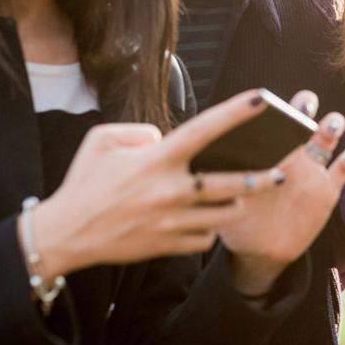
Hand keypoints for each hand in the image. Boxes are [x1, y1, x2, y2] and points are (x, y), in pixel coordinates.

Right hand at [29, 90, 281, 277]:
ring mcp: (171, 221)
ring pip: (224, 214)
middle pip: (231, 183)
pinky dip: (209, 229)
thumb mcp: (101, 141)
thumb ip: (139, 131)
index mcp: (156, 160)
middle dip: (261, 178)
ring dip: (237, 204)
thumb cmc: (84, 183)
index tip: (263, 99)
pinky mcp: (168, 245)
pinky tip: (206, 221)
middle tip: (280, 173)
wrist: (65, 235)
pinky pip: (205, 238)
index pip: (204, 129)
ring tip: (243, 196)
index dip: (236, 112)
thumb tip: (165, 139)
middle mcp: (169, 190)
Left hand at [219, 90, 344, 295]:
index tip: (268, 103)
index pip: (271, 117)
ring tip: (330, 126)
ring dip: (332, 126)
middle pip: (303, 116)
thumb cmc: (236, 216)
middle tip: (303, 107)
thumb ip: (220, 177)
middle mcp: (290, 151)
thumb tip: (202, 161)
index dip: (273, 105)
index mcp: (264, 148)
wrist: (257, 250)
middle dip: (305, 105)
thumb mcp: (224, 196)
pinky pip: (344, 169)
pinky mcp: (328, 189)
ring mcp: (312, 169)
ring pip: (328, 137)